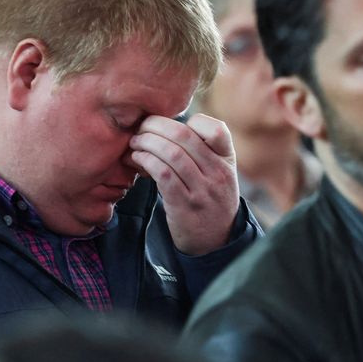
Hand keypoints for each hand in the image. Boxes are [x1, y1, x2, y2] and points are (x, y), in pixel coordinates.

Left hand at [129, 114, 239, 255]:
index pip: (216, 129)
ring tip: (135, 143)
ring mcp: (203, 190)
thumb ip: (203, 151)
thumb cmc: (210, 199)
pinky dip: (147, 161)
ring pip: (172, 153)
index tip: (171, 125)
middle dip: (156, 126)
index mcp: (227, 160)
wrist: (215, 241)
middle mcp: (218, 173)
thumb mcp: (219, 172)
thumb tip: (163, 127)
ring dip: (147, 143)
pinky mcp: (185, 205)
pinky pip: (163, 175)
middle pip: (184, 135)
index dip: (190, 121)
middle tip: (141, 127)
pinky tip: (138, 160)